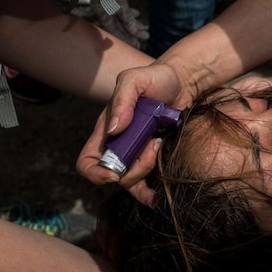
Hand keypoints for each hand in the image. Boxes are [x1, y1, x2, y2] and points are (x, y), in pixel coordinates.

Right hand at [76, 61, 185, 205]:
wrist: (183, 82)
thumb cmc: (155, 78)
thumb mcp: (134, 79)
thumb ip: (122, 100)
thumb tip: (114, 130)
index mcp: (106, 130)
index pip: (87, 162)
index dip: (96, 172)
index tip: (116, 172)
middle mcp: (118, 146)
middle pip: (113, 176)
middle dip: (132, 169)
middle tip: (152, 145)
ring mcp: (136, 154)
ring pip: (132, 181)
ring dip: (146, 171)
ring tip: (159, 144)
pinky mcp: (154, 157)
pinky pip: (148, 183)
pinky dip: (150, 193)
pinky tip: (159, 193)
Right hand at [91, 0, 149, 49]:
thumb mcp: (120, 2)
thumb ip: (127, 18)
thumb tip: (135, 33)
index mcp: (101, 14)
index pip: (114, 32)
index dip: (126, 39)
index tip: (137, 44)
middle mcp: (104, 12)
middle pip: (119, 27)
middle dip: (132, 33)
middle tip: (145, 39)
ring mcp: (110, 5)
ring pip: (123, 19)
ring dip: (134, 25)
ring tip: (146, 30)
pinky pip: (124, 11)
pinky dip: (131, 15)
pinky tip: (138, 17)